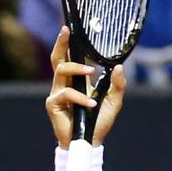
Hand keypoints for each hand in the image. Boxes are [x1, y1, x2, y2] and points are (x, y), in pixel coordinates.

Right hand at [45, 28, 126, 147]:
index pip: (69, 58)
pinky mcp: (53, 104)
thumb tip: (119, 67)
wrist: (92, 142)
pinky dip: (80, 98)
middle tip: (67, 31)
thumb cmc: (99, 122)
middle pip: (57, 59)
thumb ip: (117, 85)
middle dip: (61, 43)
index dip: (67, 43)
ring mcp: (57, 94)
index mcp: (76, 82)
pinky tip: (91, 104)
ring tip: (91, 73)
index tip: (69, 28)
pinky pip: (66, 93)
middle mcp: (64, 85)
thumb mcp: (114, 101)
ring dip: (77, 69)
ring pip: (62, 71)